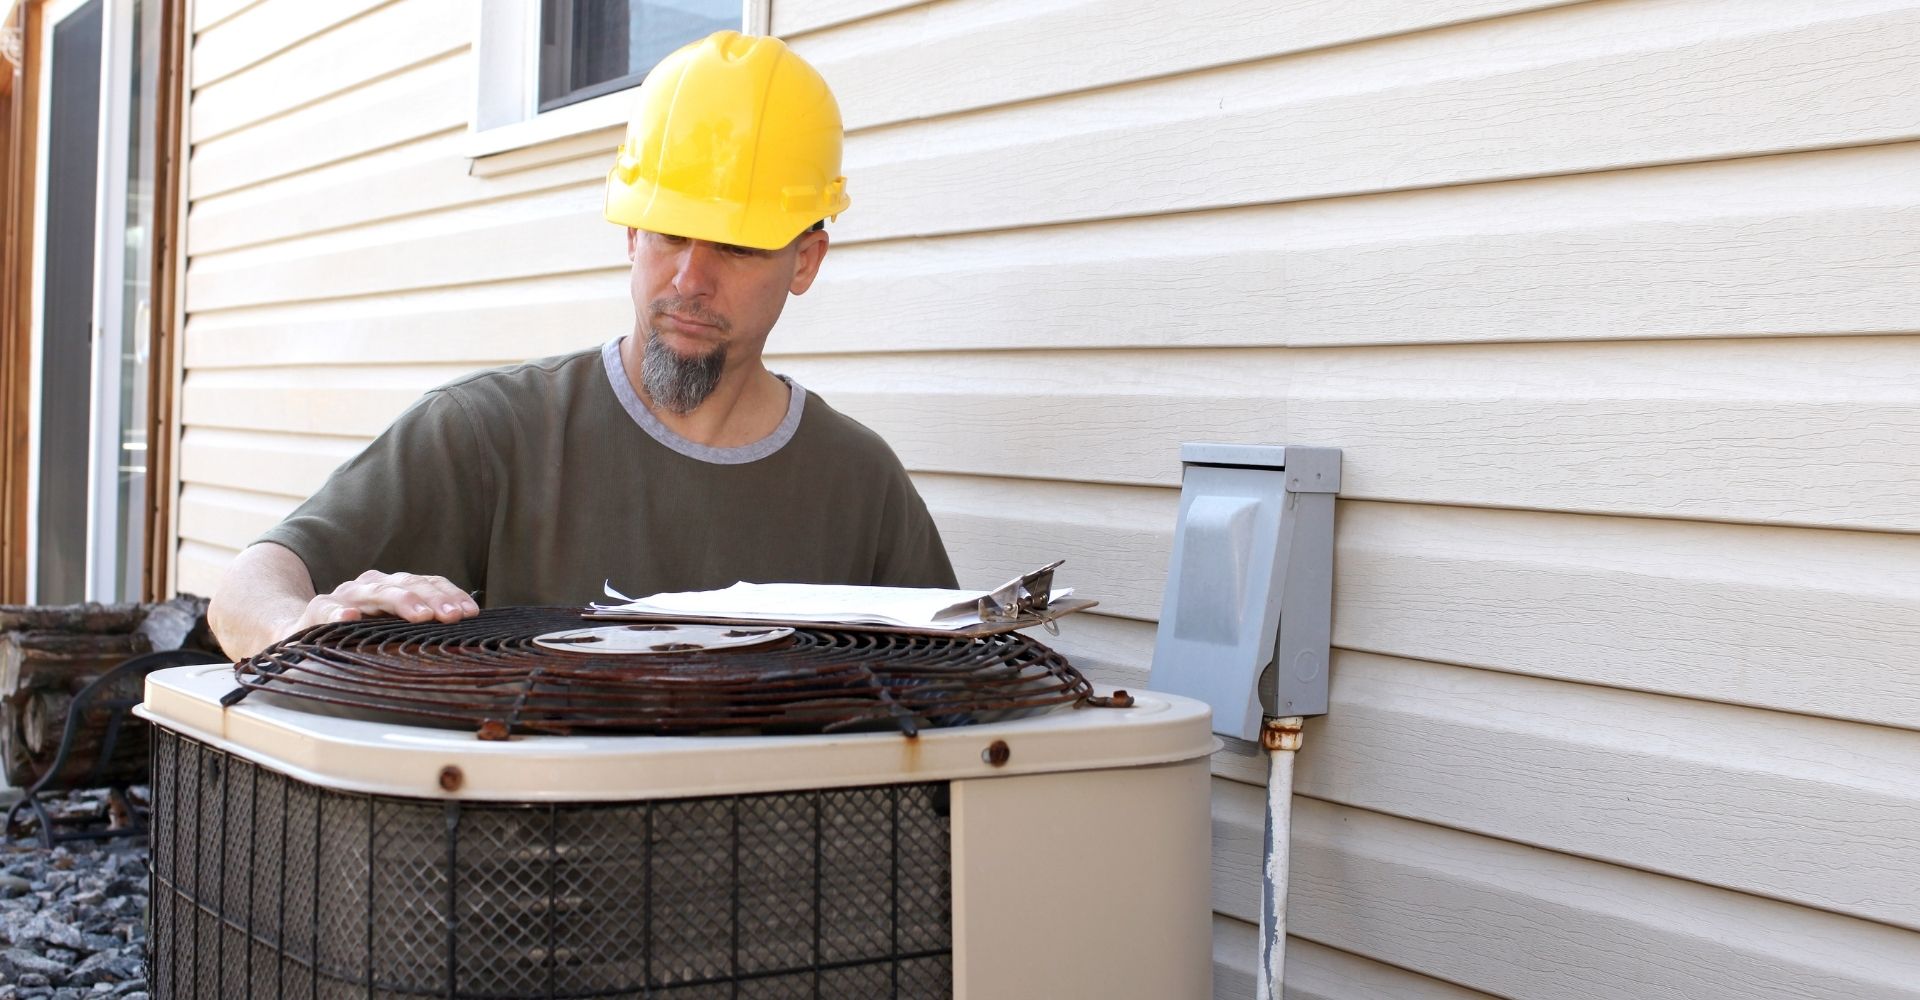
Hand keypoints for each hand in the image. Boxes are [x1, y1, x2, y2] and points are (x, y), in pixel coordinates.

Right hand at [287, 570, 479, 636]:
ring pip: (376, 593)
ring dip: (401, 601)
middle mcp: (372, 586)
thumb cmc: (357, 631)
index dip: (449, 595)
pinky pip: (329, 610)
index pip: (428, 584)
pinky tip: (350, 618)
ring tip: (420, 615)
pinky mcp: (318, 611)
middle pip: (408, 585)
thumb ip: (421, 623)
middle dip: (433, 599)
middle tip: (452, 616)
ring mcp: (345, 596)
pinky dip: (339, 613)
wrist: (302, 633)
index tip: (470, 612)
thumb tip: (463, 631)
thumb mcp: (391, 625)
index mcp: (393, 587)